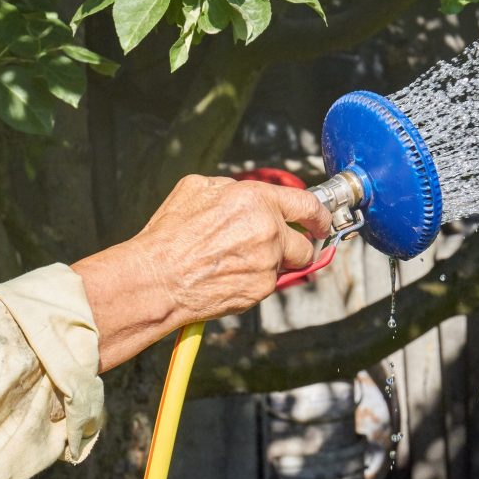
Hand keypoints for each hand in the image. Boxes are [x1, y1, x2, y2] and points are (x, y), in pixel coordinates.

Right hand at [72, 175, 331, 371]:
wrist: (157, 278)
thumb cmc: (170, 234)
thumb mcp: (197, 188)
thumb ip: (234, 189)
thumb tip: (249, 195)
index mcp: (256, 199)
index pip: (308, 204)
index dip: (319, 215)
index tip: (320, 221)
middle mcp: (268, 230)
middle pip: (304, 243)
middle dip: (293, 246)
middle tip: (273, 248)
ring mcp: (267, 262)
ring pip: (287, 265)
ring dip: (272, 264)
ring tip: (239, 262)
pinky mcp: (261, 289)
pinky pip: (269, 283)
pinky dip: (255, 281)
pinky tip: (229, 276)